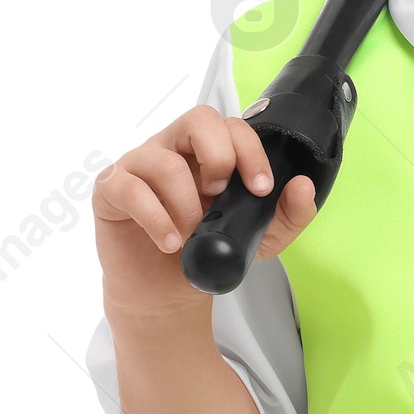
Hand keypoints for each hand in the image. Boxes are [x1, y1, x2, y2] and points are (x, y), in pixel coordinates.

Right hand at [92, 104, 316, 323]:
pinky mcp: (111, 190)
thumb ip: (286, 215)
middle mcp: (172, 150)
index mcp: (205, 153)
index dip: (249, 150)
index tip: (260, 188)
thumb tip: (301, 186)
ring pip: (164, 162)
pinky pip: (129, 188)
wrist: (165, 294)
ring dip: (186, 206)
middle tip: (219, 197)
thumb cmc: (203, 254)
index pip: (229, 126)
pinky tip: (168, 242)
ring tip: (190, 236)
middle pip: (197, 119)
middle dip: (218, 157)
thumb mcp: (257, 239)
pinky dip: (155, 219)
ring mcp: (138, 166)